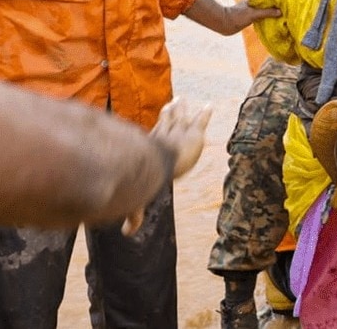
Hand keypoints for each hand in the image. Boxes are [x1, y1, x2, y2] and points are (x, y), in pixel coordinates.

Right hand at [122, 98, 211, 235]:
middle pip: (168, 122)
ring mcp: (179, 133)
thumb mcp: (140, 200)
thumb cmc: (145, 181)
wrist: (157, 163)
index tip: (160, 117)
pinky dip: (205, 114)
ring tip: (183, 100)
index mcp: (152, 147)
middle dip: (171, 113)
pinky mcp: (194, 133)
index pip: (156, 134)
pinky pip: (201, 121)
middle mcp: (164, 137)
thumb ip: (135, 216)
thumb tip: (126, 235)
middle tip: (173, 103)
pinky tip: (210, 106)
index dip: (159, 125)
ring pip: (181, 118)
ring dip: (182, 110)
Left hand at [226, 0, 280, 31]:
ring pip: (263, 7)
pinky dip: (267, 15)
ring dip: (270, 9)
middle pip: (265, 1)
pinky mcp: (250, 16)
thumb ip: (267, 12)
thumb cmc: (237, 16)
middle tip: (284, 3)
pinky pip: (261, 14)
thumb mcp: (254, 14)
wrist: (225, 24)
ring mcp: (251, 9)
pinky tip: (272, 17)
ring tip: (281, 10)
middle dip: (273, 2)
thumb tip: (280, 11)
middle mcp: (252, 2)